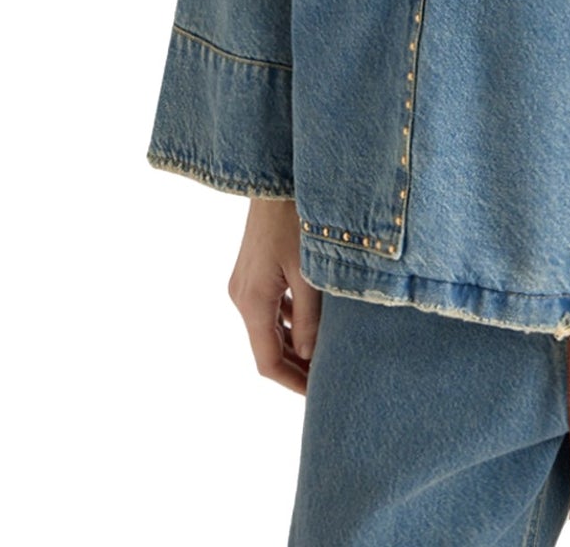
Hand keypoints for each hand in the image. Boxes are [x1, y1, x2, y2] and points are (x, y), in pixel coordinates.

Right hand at [227, 195, 320, 393]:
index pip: (268, 361)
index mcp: (252, 301)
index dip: (293, 382)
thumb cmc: (294, 218)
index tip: (318, 395)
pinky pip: (270, 306)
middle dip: (295, 366)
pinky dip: (289, 321)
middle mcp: (241, 296)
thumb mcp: (309, 271)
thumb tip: (311, 356)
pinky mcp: (253, 269)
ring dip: (293, 344)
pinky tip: (314, 322)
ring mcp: (245, 282)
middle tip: (328, 379)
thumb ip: (310, 318)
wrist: (272, 174)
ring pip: (269, 327)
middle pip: (266, 347)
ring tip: (326, 355)